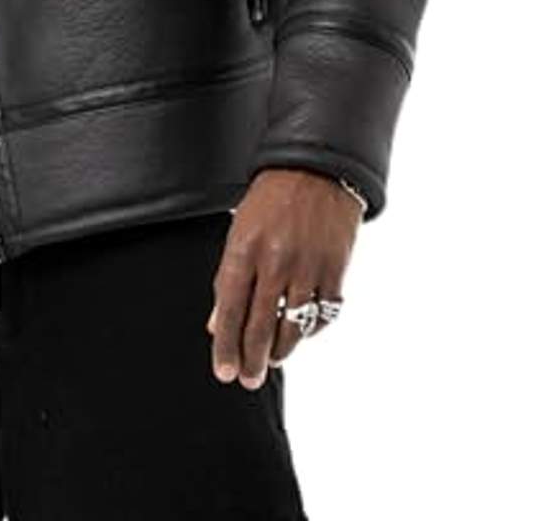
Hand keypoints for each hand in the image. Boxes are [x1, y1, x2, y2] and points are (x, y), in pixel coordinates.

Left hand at [206, 167, 361, 387]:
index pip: (229, 308)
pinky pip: (323, 313)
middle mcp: (275, 261)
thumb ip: (227, 277)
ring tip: (272, 361)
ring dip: (281, 350)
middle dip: (252, 359)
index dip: (225, 345)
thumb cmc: (271, 198)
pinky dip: (311, 328)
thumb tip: (216, 323)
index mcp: (244, 248)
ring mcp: (307, 267)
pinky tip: (300, 333)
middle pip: (260, 325)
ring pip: (293, 326)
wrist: (316, 170)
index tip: (224, 371)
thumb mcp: (239, 230)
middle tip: (248, 380)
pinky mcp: (335, 270)